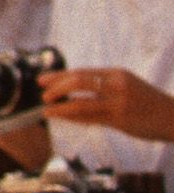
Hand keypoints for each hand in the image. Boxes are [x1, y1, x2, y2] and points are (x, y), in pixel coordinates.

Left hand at [40, 66, 173, 139]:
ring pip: (82, 102)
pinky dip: (75, 118)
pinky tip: (64, 118)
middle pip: (79, 81)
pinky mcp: (121, 120)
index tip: (43, 80)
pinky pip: (92, 119)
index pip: (81, 72)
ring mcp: (118, 103)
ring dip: (62, 107)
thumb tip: (76, 91)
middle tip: (42, 93)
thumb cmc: (149, 103)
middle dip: (57, 87)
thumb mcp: (128, 86)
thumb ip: (105, 86)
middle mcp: (116, 84)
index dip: (60, 76)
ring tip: (47, 109)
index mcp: (116, 73)